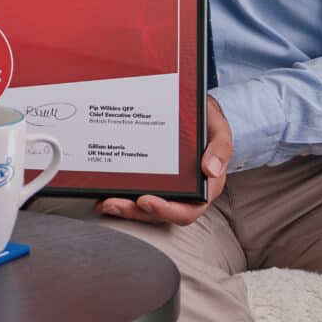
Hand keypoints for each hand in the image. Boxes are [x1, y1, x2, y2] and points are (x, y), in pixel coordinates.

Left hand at [98, 95, 232, 226]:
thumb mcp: (219, 130)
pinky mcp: (148, 178)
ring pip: (143, 206)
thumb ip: (220, 148)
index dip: (166, 211)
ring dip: (123, 208)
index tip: (146, 201)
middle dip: (135, 212)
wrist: (193, 108)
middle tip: (114, 203)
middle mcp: (182, 192)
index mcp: (203, 187)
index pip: (187, 210)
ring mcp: (164, 187)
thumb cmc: (207, 122)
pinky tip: (101, 193)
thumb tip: (210, 170)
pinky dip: (118, 194)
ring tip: (105, 202)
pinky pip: (133, 191)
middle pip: (159, 212)